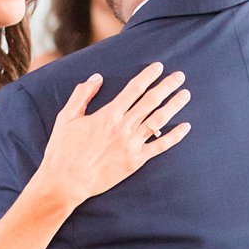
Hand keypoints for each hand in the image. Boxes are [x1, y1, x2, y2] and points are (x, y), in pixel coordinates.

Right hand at [35, 64, 190, 212]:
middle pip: (150, 101)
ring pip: (158, 121)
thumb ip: (82, 95)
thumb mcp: (67, 117)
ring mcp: (132, 145)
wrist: (66, 182)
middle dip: (166, 86)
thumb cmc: (63, 150)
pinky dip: (174, 136)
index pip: (134, 89)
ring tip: (185, 94)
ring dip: (174, 106)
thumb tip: (96, 78)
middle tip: (180, 76)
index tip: (159, 67)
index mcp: (108, 115)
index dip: (148, 76)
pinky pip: (160, 146)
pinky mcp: (136, 161)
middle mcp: (123, 127)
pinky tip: (185, 127)